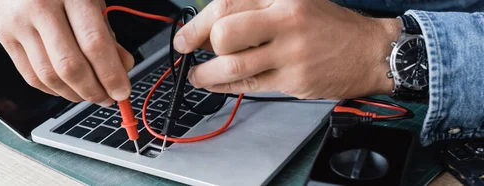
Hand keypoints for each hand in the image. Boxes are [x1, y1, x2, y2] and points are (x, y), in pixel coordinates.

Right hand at [0, 0, 133, 105]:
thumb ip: (106, 32)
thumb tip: (122, 68)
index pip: (95, 45)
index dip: (111, 74)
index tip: (123, 91)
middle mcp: (41, 8)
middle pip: (70, 66)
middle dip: (93, 91)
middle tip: (108, 98)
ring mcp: (18, 23)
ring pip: (48, 76)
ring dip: (74, 94)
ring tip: (90, 95)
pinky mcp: (3, 36)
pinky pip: (30, 75)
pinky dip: (52, 89)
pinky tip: (67, 88)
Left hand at [174, 0, 400, 98]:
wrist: (371, 51)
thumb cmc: (328, 25)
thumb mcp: (294, 0)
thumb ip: (254, 8)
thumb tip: (208, 27)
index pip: (227, 4)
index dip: (197, 23)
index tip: (184, 36)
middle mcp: (285, 21)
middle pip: (225, 34)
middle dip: (200, 45)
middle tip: (191, 51)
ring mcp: (290, 53)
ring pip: (233, 66)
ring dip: (206, 73)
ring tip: (198, 75)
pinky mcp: (294, 79)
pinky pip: (249, 86)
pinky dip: (224, 87)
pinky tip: (216, 84)